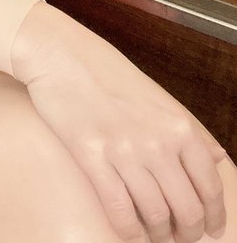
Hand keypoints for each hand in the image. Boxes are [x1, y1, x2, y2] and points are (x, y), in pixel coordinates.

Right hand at [12, 2, 230, 242]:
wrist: (59, 53)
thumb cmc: (107, 71)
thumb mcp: (158, 95)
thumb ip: (190, 127)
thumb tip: (217, 158)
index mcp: (179, 125)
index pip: (210, 187)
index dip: (213, 216)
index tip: (210, 229)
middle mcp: (158, 141)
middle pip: (187, 209)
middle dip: (186, 232)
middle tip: (178, 236)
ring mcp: (125, 150)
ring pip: (156, 216)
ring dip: (157, 236)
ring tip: (153, 235)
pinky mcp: (92, 157)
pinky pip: (119, 210)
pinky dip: (128, 232)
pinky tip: (128, 232)